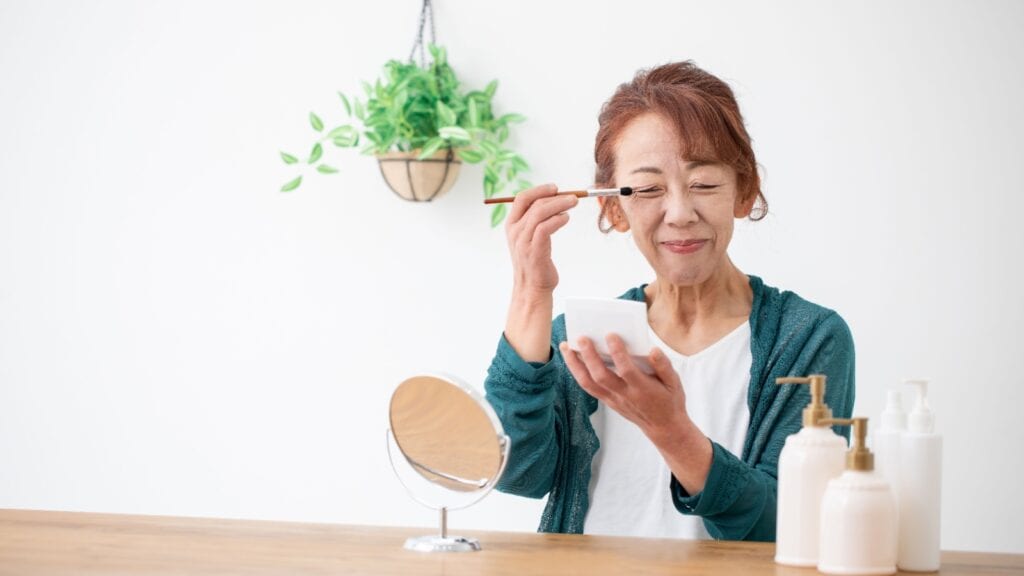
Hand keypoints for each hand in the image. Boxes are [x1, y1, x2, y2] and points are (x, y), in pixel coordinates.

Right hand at [505, 184, 577, 294]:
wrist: (531, 288)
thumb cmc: (535, 262)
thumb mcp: (530, 239)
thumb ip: (535, 221)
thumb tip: (554, 201)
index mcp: (511, 225)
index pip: (521, 198)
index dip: (539, 190)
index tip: (555, 188)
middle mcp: (515, 232)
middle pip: (534, 204)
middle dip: (555, 196)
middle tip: (573, 197)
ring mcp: (523, 242)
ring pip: (540, 213)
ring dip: (559, 205)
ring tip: (573, 204)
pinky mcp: (534, 251)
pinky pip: (545, 228)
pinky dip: (558, 219)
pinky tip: (566, 218)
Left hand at [558, 334, 692, 445]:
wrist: (663, 427)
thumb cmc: (670, 400)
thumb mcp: (675, 383)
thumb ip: (664, 366)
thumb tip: (653, 350)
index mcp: (643, 389)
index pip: (627, 370)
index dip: (618, 353)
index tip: (611, 334)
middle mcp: (624, 395)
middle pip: (601, 376)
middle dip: (590, 356)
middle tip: (582, 337)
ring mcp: (613, 400)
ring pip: (588, 383)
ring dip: (575, 364)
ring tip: (566, 345)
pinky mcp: (607, 401)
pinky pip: (587, 387)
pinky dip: (577, 372)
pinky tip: (571, 358)